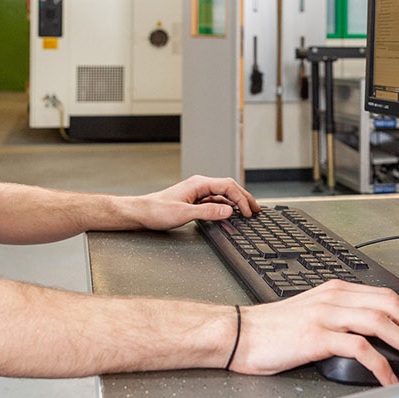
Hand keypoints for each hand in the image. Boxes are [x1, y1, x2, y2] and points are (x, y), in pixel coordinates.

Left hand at [124, 175, 260, 230]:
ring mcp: (197, 193)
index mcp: (199, 184)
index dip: (242, 198)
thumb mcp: (184, 213)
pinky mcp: (194, 201)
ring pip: (223, 194)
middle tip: (256, 210)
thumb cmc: (157, 211)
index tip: (249, 212)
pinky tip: (230, 213)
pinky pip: (215, 201)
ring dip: (236, 202)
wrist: (141, 213)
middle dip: (244, 198)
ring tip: (248, 212)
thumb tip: (229, 211)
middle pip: (229, 187)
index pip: (228, 186)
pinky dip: (226, 206)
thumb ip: (208, 212)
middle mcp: (200, 185)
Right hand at [228, 280, 398, 385]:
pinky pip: (359, 347)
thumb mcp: (314, 314)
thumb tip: (376, 336)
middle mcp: (334, 298)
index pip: (387, 296)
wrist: (238, 333)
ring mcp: (326, 315)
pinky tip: (389, 376)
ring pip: (381, 322)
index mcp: (336, 290)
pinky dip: (381, 363)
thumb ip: (342, 317)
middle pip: (391, 306)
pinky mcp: (317, 336)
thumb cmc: (273, 329)